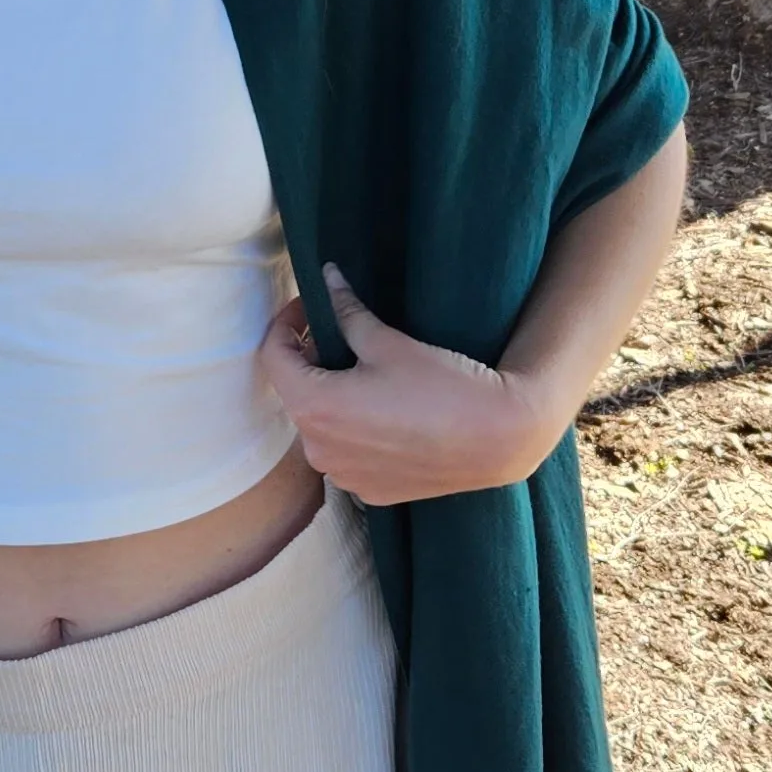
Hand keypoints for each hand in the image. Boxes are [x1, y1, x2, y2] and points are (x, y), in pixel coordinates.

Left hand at [258, 262, 564, 506]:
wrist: (497, 438)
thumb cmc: (441, 386)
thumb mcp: (387, 342)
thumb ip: (347, 312)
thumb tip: (327, 278)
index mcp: (314, 408)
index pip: (274, 357)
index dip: (285, 324)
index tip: (306, 307)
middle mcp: (318, 451)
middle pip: (298, 393)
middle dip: (312, 361)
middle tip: (339, 334)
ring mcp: (343, 477)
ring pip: (323, 427)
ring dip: (332, 398)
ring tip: (365, 374)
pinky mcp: (370, 493)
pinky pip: (347, 455)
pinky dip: (354, 430)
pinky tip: (386, 412)